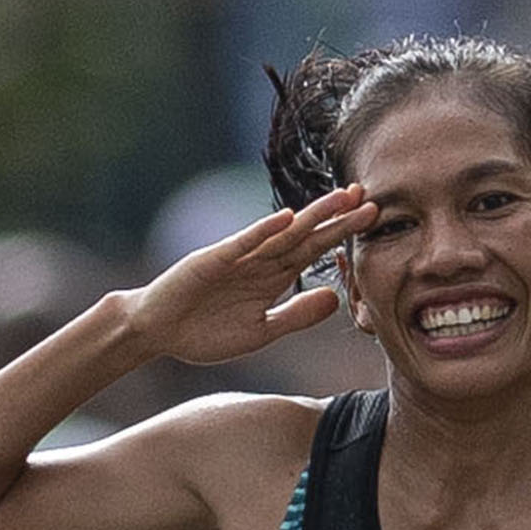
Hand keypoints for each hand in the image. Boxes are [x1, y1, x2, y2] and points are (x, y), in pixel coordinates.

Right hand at [114, 185, 377, 367]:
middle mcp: (260, 261)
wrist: (157, 331)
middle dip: (336, 217)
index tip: (373, 219)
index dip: (342, 235)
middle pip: (305, 235)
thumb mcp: (260, 333)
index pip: (315, 251)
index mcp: (272, 277)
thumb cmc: (204, 333)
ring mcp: (238, 258)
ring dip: (311, 217)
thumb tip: (336, 299)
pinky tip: (287, 219)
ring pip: (281, 233)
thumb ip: (296, 316)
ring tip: (339, 199)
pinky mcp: (213, 260)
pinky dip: (264, 232)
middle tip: (368, 196)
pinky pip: (244, 244)